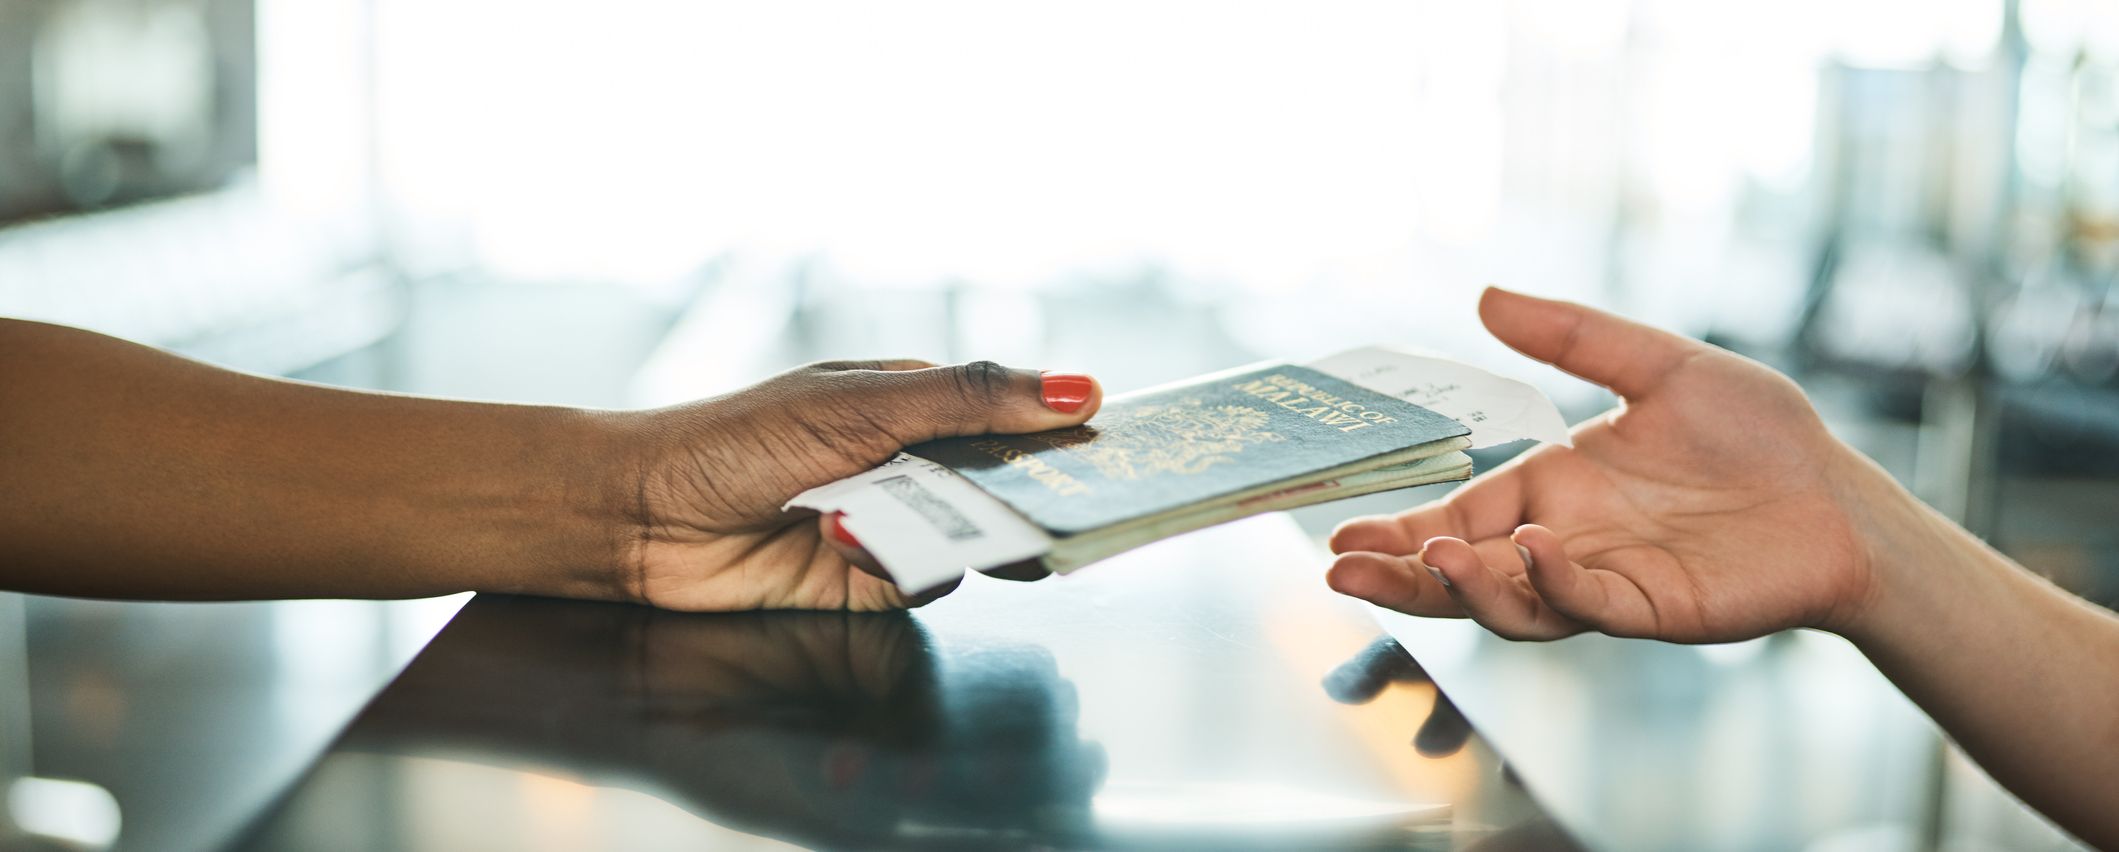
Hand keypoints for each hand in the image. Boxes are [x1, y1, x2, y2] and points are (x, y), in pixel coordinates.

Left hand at [618, 360, 1099, 611]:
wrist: (638, 519)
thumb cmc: (737, 440)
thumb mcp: (864, 403)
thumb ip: (972, 400)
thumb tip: (1079, 387)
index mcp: (916, 403)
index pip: (1014, 416)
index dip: (1066, 432)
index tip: (1119, 448)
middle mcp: (912, 465)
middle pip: (1007, 485)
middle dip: (1036, 498)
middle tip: (1072, 514)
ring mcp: (892, 526)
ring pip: (972, 539)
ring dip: (960, 536)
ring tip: (942, 529)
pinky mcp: (868, 585)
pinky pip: (923, 583)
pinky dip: (902, 567)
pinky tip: (844, 542)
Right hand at [1327, 287, 1893, 642]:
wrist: (1841, 495)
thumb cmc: (1756, 436)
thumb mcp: (1658, 366)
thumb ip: (1572, 337)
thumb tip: (1486, 295)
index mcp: (1551, 490)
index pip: (1455, 520)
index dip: (1398, 532)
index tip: (1340, 535)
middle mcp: (1564, 543)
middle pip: (1463, 575)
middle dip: (1402, 577)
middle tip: (1344, 572)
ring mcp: (1605, 581)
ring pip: (1514, 603)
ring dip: (1468, 589)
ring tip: (1433, 559)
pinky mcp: (1656, 608)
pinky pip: (1591, 604)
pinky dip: (1556, 581)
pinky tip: (1536, 547)